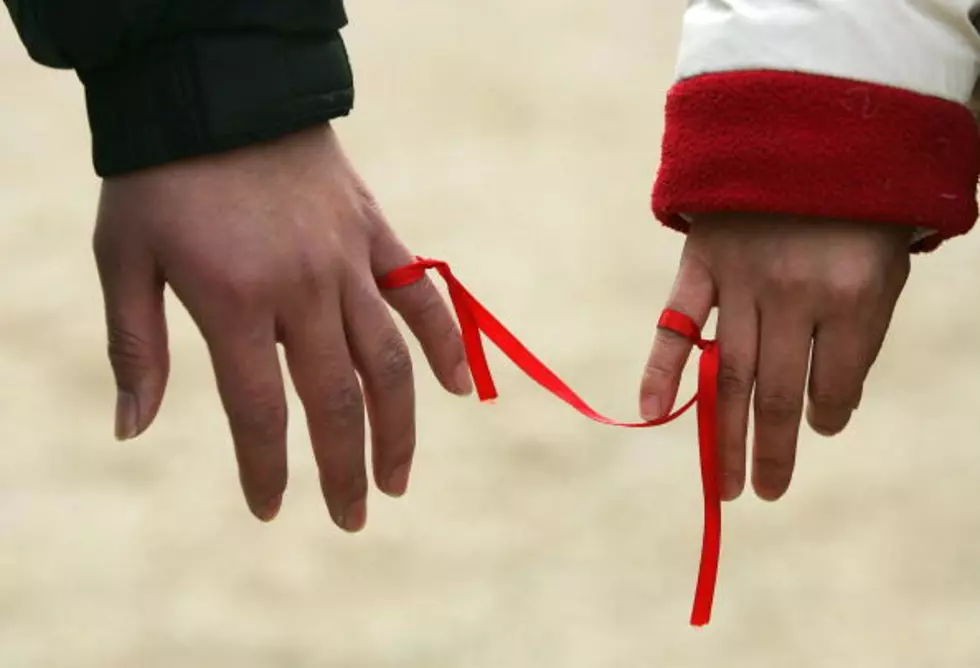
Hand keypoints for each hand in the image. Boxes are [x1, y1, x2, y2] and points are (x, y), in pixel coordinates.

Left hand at [93, 124, 471, 528]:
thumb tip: (132, 431)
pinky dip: (443, 342)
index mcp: (234, 301)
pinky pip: (421, 295)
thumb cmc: (162, 178)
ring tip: (399, 478)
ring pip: (388, 362)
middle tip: (353, 517)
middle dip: (344, 470)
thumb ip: (135, 347)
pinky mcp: (375, 234)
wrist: (221, 92)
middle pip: (336, 401)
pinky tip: (455, 388)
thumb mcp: (123, 257)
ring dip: (399, 428)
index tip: (272, 509)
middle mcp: (302, 290)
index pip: (258, 411)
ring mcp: (348, 262)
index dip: (266, 469)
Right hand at [639, 215, 911, 500]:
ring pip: (728, 376)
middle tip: (764, 493)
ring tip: (725, 485)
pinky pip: (675, 324)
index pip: (833, 386)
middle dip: (771, 453)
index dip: (830, 415)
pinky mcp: (701, 262)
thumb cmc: (859, 208)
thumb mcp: (883, 266)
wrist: (813, 125)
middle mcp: (790, 295)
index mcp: (849, 297)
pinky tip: (648, 414)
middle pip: (775, 396)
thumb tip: (824, 407)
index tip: (824, 423)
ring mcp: (740, 280)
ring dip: (724, 436)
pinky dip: (659, 370)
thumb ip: (858, 334)